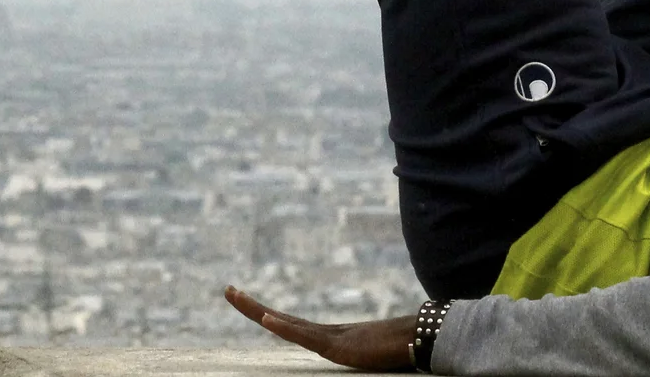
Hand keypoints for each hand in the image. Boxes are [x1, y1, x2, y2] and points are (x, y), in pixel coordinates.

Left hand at [224, 285, 418, 370]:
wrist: (422, 338)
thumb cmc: (402, 351)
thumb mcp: (372, 358)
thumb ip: (362, 354)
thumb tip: (366, 356)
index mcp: (331, 338)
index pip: (291, 325)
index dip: (269, 314)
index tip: (248, 303)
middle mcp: (325, 333)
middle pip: (280, 318)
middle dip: (251, 305)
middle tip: (227, 290)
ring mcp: (330, 338)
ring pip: (284, 323)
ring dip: (256, 309)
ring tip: (232, 295)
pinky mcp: (337, 346)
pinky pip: (304, 337)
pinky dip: (283, 327)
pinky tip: (265, 319)